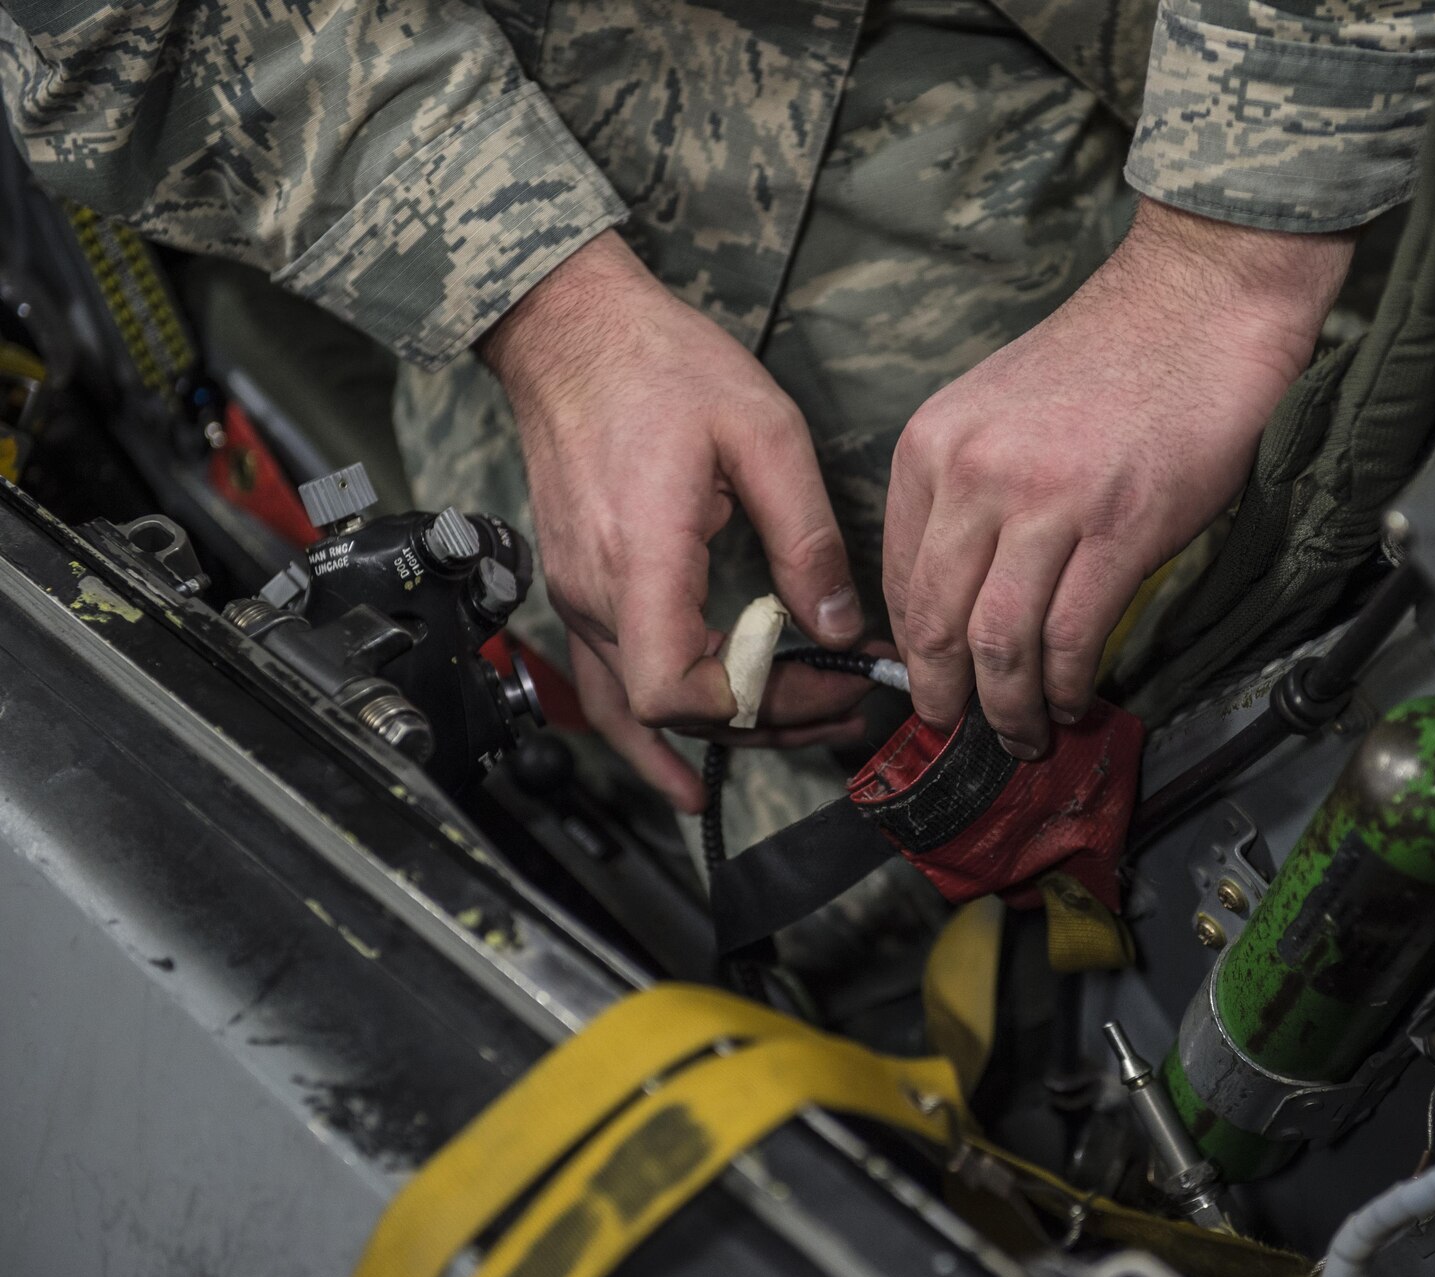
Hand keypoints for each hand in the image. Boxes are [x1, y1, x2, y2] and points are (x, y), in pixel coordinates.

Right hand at [481, 232, 863, 808]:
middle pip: (678, 711)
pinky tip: (687, 771)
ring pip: (646, 710)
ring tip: (801, 727)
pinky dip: (654, 735)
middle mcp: (596, 591)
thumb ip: (806, 538)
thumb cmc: (660, 364)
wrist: (571, 329)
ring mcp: (578, 597)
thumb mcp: (764, 432)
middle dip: (772, 720)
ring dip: (728, 729)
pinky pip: (608, 689)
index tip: (827, 683)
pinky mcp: (579, 590)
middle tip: (845, 701)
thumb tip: (839, 624)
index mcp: (642, 556)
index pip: (677, 692)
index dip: (760, 708)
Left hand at [884, 200, 1354, 757]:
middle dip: (944, 699)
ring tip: (1022, 736)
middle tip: (960, 735)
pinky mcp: (1120, 525)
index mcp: (932, 446)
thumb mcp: (994, 410)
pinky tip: (1073, 700)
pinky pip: (1073, 636)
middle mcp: (974, 474)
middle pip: (936, 624)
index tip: (927, 688)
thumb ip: (966, 493)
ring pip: (999, 645)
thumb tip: (960, 594)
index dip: (910, 653)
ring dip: (1008, 710)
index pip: (898, 580)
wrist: (1197, 303)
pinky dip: (1067, 685)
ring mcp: (1047, 501)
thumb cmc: (1107, 359)